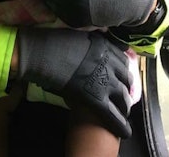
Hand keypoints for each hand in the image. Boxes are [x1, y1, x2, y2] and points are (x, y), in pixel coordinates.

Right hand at [17, 27, 131, 137]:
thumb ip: (92, 42)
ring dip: (124, 105)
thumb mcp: (78, 36)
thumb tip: (96, 45)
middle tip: (121, 95)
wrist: (42, 53)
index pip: (124, 61)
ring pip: (123, 98)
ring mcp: (103, 81)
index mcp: (104, 46)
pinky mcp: (95, 98)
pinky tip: (124, 131)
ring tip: (121, 112)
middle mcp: (108, 63)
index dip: (123, 71)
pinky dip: (120, 124)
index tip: (121, 77)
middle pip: (127, 79)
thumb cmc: (53, 43)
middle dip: (126, 88)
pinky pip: (113, 115)